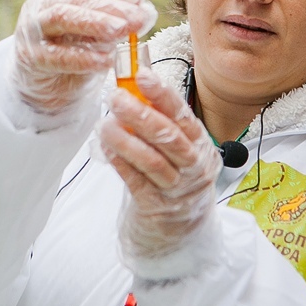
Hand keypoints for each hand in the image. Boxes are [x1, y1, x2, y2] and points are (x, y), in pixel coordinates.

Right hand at [10, 0, 156, 113]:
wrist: (49, 84)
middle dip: (111, 7)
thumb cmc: (78, 47)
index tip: (140, 2)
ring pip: (61, 16)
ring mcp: (34, 28)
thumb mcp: (100, 29)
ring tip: (121, 31)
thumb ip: (120, 19)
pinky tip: (106, 61)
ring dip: (95, 22)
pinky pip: (56, 54)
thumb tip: (147, 12)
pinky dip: (83, 57)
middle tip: (138, 20)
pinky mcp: (32, 57)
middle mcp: (45, 2)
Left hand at [100, 68, 221, 269]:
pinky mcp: (157, 207)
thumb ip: (160, 122)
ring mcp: (177, 189)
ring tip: (105, 124)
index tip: (143, 76)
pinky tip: (107, 149)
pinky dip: (122, 164)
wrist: (180, 228)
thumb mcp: (176, 149)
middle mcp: (194, 166)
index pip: (183, 115)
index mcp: (200, 144)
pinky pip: (138, 183)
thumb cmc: (174, 177)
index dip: (162, 94)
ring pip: (152, 161)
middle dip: (140, 115)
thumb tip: (132, 86)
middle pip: (169, 137)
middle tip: (115, 98)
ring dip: (126, 140)